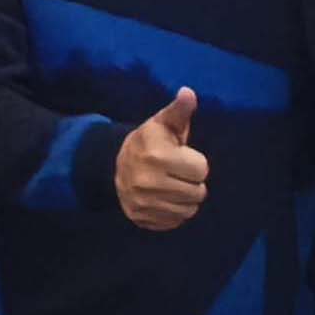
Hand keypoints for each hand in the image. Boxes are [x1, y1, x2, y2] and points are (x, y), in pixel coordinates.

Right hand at [115, 88, 209, 229]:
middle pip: (198, 193)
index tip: (181, 156)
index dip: (195, 162)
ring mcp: (142, 203)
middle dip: (193, 182)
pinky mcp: (140, 218)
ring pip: (188, 210)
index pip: (201, 170)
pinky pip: (174, 222)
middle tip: (178, 173)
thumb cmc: (149, 141)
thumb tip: (188, 93)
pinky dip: (174, 212)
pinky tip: (164, 199)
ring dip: (186, 199)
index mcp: (157, 156)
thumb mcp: (163, 122)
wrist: (113, 163)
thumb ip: (180, 110)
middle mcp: (147, 183)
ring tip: (173, 185)